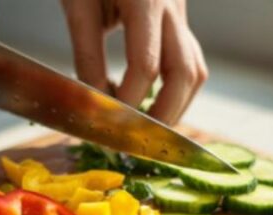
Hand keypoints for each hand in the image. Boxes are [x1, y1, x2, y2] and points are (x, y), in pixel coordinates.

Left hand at [61, 0, 207, 124]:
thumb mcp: (77, 6)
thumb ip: (87, 54)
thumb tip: (95, 104)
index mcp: (146, 0)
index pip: (146, 65)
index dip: (128, 102)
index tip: (108, 126)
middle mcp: (172, 7)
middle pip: (184, 72)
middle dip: (163, 114)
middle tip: (135, 142)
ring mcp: (180, 13)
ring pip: (194, 70)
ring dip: (175, 106)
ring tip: (146, 132)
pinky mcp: (177, 20)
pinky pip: (188, 61)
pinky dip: (173, 90)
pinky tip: (149, 105)